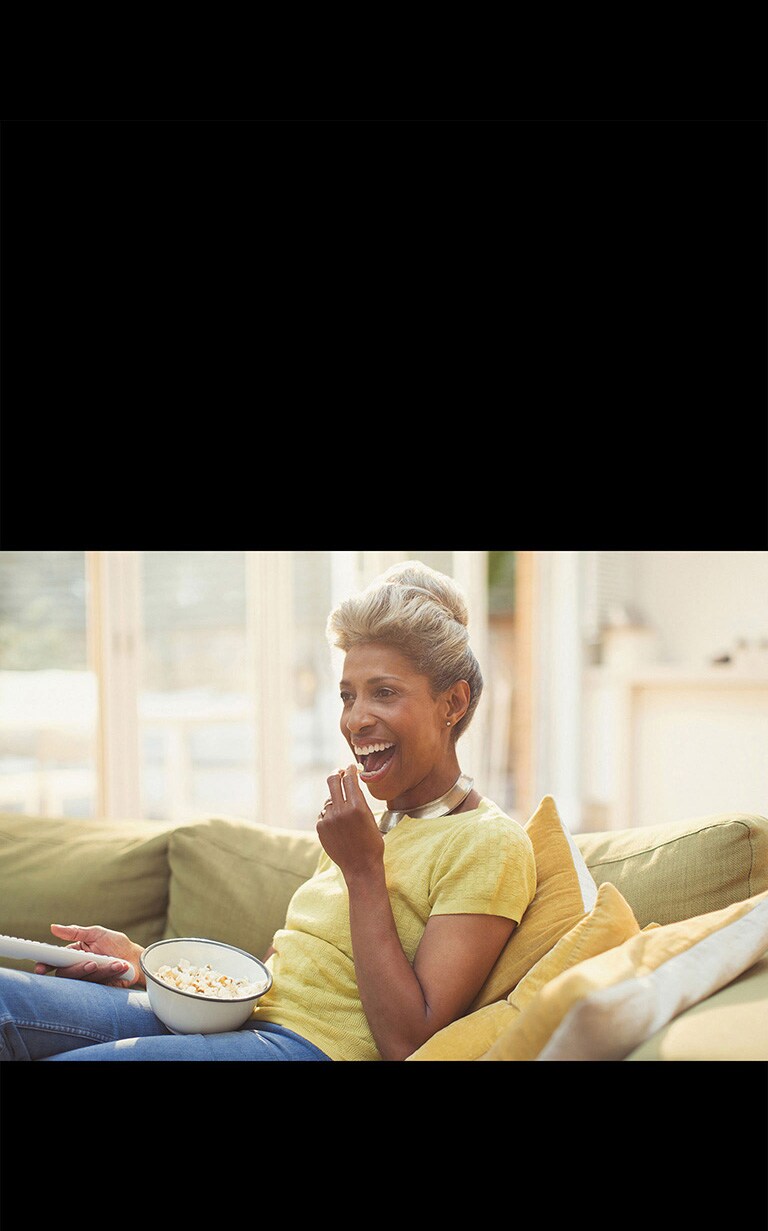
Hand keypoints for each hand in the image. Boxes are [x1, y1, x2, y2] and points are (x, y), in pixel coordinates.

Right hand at [35, 924, 143, 986]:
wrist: (136, 958)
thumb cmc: (116, 943)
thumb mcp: (97, 933)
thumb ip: (75, 933)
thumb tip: (53, 927)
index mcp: (74, 954)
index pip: (56, 962)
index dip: (45, 965)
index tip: (40, 968)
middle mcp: (79, 968)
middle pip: (67, 974)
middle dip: (78, 969)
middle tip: (91, 963)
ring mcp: (89, 979)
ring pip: (84, 980)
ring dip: (101, 970)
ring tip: (115, 962)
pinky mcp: (99, 988)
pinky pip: (99, 985)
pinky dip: (111, 974)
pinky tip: (120, 966)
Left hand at [316, 765, 383, 879]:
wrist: (361, 867)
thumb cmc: (371, 843)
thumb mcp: (371, 818)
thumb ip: (359, 800)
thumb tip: (351, 782)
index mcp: (357, 806)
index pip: (349, 779)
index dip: (350, 770)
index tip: (350, 767)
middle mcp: (341, 810)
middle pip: (332, 781)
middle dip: (337, 774)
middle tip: (339, 774)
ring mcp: (328, 819)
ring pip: (329, 800)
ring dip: (335, 802)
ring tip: (345, 816)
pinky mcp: (321, 827)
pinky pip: (324, 814)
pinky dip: (330, 816)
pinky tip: (339, 827)